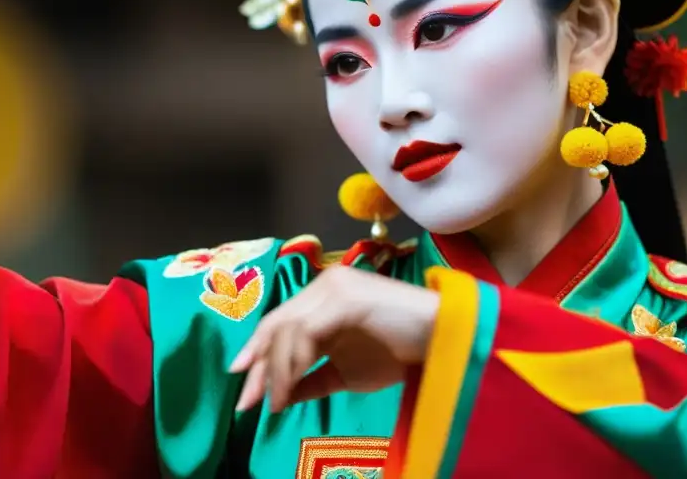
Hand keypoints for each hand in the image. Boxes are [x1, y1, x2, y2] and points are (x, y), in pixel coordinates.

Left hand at [229, 266, 438, 412]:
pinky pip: (305, 334)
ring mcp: (334, 288)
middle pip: (277, 324)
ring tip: (274, 403)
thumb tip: (282, 396)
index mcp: (322, 295)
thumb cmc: (400, 353)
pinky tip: (289, 389)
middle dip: (257, 365)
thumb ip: (314, 379)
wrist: (445, 340)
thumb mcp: (348, 372)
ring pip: (287, 330)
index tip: (241, 380)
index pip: (280, 321)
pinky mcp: (344, 299)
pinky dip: (293, 364)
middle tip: (246, 402)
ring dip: (275, 371)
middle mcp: (324, 284)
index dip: (256, 350)